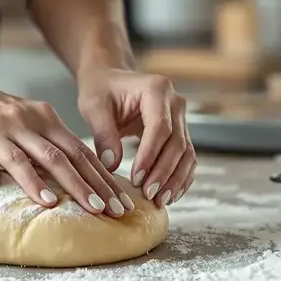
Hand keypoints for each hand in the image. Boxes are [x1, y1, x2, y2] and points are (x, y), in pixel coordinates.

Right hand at [0, 68, 132, 217]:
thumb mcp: (20, 119)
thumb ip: (44, 142)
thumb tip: (73, 175)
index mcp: (42, 118)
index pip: (80, 151)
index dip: (102, 178)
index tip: (121, 202)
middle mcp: (23, 121)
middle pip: (60, 156)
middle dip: (85, 185)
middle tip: (105, 211)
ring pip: (22, 157)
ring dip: (39, 182)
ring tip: (55, 205)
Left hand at [77, 68, 195, 207]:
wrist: (110, 79)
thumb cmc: (101, 89)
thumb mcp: (94, 107)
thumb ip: (103, 134)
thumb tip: (111, 166)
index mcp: (156, 89)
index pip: (159, 127)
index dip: (150, 155)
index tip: (136, 178)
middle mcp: (175, 102)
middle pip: (177, 143)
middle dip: (163, 172)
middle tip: (148, 195)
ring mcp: (182, 117)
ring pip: (187, 153)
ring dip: (175, 179)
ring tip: (160, 201)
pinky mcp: (181, 132)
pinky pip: (187, 158)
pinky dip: (181, 178)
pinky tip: (170, 195)